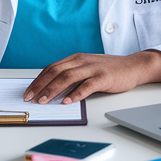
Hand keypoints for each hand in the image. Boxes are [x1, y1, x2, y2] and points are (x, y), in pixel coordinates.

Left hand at [23, 50, 160, 104]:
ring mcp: (92, 68)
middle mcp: (81, 61)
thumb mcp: (87, 68)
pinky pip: (86, 86)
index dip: (37, 80)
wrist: (133, 66)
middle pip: (55, 72)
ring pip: (67, 77)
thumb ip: (72, 74)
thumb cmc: (108, 70)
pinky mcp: (103, 77)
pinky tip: (67, 102)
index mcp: (75, 58)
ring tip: (43, 101)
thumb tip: (51, 89)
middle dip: (40, 86)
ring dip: (53, 90)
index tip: (27, 92)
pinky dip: (75, 94)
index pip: (51, 68)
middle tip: (29, 98)